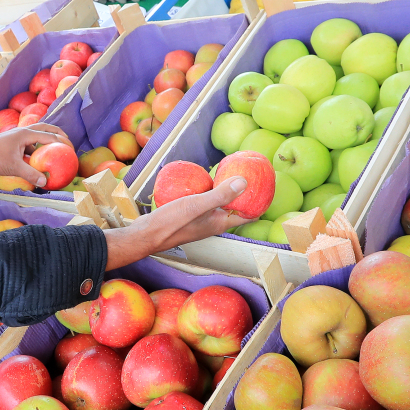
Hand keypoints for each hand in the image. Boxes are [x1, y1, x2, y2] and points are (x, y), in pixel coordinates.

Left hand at [0, 124, 71, 187]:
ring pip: (38, 134)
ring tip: (57, 150)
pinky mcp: (14, 142)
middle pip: (46, 128)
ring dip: (48, 140)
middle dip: (58, 134)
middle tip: (68, 144)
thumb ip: (30, 174)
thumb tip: (45, 182)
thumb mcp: (14, 167)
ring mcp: (18, 136)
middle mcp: (23, 132)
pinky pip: (30, 143)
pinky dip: (38, 148)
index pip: (50, 135)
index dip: (62, 142)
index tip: (72, 150)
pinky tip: (39, 159)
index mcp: (26, 134)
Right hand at [103, 178, 248, 270]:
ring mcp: (199, 221)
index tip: (264, 186)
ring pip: (217, 206)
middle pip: (233, 208)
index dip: (257, 202)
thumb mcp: (197, 205)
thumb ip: (220, 194)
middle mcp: (212, 223)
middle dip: (241, 194)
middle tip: (245, 175)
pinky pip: (202, 203)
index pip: (246, 215)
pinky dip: (206, 193)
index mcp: (219, 223)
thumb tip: (244, 181)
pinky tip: (198, 183)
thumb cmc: (171, 223)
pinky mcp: (187, 217)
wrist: (145, 235)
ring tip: (225, 175)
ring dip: (223, 193)